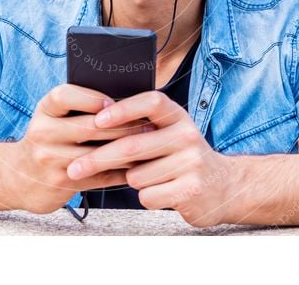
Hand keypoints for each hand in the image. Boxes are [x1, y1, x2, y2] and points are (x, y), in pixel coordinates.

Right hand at [8, 84, 154, 214]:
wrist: (18, 177)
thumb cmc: (49, 139)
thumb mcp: (54, 117)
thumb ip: (79, 107)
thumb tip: (125, 99)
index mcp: (45, 110)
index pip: (64, 95)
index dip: (91, 98)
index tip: (114, 102)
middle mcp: (43, 132)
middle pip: (89, 127)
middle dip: (123, 126)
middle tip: (149, 124)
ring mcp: (49, 159)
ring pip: (96, 154)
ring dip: (127, 151)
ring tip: (149, 146)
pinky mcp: (60, 182)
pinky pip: (98, 177)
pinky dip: (121, 172)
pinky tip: (138, 167)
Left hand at [66, 91, 233, 226]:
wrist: (224, 187)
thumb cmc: (182, 158)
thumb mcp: (169, 133)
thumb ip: (141, 126)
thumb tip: (92, 122)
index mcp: (178, 116)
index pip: (151, 102)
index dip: (123, 109)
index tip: (97, 119)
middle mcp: (187, 135)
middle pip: (133, 144)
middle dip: (98, 157)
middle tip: (75, 166)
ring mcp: (191, 163)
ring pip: (136, 175)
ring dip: (132, 180)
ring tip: (150, 177)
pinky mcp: (190, 190)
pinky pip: (147, 196)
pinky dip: (146, 197)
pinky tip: (162, 192)